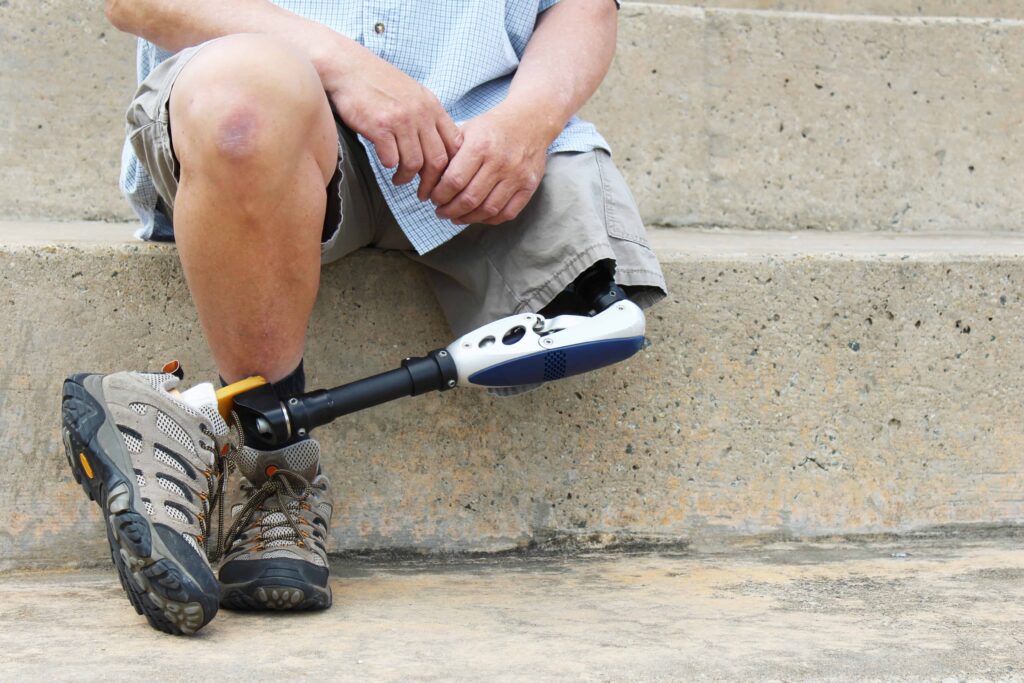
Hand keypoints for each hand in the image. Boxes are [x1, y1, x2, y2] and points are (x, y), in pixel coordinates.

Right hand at [322, 47, 460, 196]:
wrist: (347, 67)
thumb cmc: (377, 83)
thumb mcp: (412, 94)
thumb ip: (426, 117)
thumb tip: (438, 148)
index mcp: (432, 106)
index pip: (454, 144)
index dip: (451, 168)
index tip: (442, 180)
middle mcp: (420, 113)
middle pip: (438, 160)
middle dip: (432, 183)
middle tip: (423, 193)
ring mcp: (400, 119)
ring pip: (415, 164)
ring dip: (407, 178)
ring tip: (399, 180)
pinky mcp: (379, 126)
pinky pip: (391, 159)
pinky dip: (389, 166)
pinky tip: (385, 164)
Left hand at [429, 103, 551, 225]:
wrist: (530, 121)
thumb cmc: (493, 127)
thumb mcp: (468, 129)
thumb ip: (450, 153)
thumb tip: (430, 179)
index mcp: (481, 146)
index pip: (454, 181)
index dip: (439, 195)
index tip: (432, 198)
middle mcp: (500, 162)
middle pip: (469, 199)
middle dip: (449, 210)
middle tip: (440, 212)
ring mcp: (516, 176)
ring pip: (487, 210)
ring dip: (467, 218)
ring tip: (455, 217)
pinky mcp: (529, 186)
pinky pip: (507, 213)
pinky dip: (490, 220)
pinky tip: (477, 217)